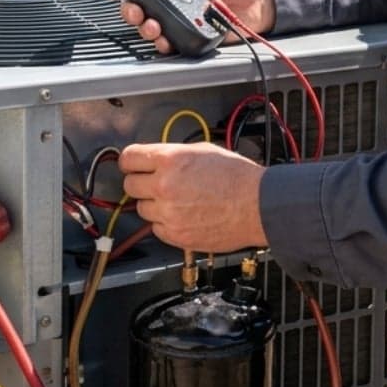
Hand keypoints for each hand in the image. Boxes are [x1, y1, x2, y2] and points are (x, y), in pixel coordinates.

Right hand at [105, 0, 275, 53]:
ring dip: (144, 28)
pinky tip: (164, 38)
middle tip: (134, 9)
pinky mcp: (190, 35)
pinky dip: (163, 43)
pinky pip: (171, 42)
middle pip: (138, 7)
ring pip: (150, 27)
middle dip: (130, 10)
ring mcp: (179, 19)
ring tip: (151, 25)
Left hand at [119, 142, 267, 251]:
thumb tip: (155, 160)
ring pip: (142, 209)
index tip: (131, 165)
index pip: (129, 158)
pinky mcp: (175, 235)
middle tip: (156, 184)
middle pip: (130, 185)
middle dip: (141, 183)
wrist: (257, 205)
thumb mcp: (203, 151)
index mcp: (170, 160)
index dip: (130, 161)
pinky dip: (165, 224)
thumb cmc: (237, 177)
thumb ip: (173, 155)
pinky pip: (156, 229)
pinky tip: (183, 216)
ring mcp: (168, 213)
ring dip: (154, 205)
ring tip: (177, 201)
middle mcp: (164, 186)